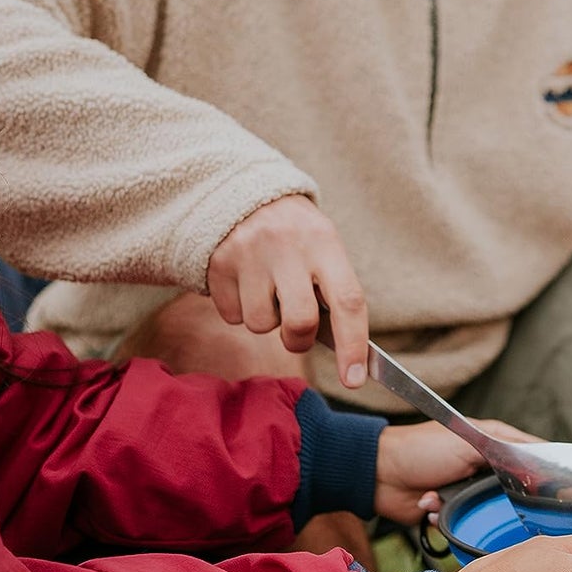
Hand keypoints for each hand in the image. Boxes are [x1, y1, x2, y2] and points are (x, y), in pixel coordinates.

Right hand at [207, 195, 368, 381]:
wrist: (243, 193)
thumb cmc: (296, 236)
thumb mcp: (323, 247)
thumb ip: (332, 290)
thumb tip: (345, 352)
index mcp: (324, 242)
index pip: (348, 301)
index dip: (353, 345)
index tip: (354, 379)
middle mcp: (288, 246)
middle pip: (300, 322)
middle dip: (298, 339)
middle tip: (295, 328)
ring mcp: (250, 254)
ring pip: (261, 325)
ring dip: (266, 320)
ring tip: (266, 289)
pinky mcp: (218, 264)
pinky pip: (231, 316)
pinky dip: (239, 309)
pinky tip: (244, 282)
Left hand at [374, 419, 530, 524]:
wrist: (379, 473)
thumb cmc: (421, 448)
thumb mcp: (468, 441)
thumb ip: (505, 451)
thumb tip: (540, 463)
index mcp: (491, 442)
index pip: (529, 457)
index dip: (544, 472)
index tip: (558, 489)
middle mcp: (483, 467)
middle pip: (513, 491)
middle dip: (501, 498)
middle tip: (492, 498)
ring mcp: (466, 490)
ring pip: (488, 511)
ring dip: (467, 507)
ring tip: (448, 495)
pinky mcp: (450, 510)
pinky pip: (463, 523)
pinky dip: (446, 515)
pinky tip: (432, 504)